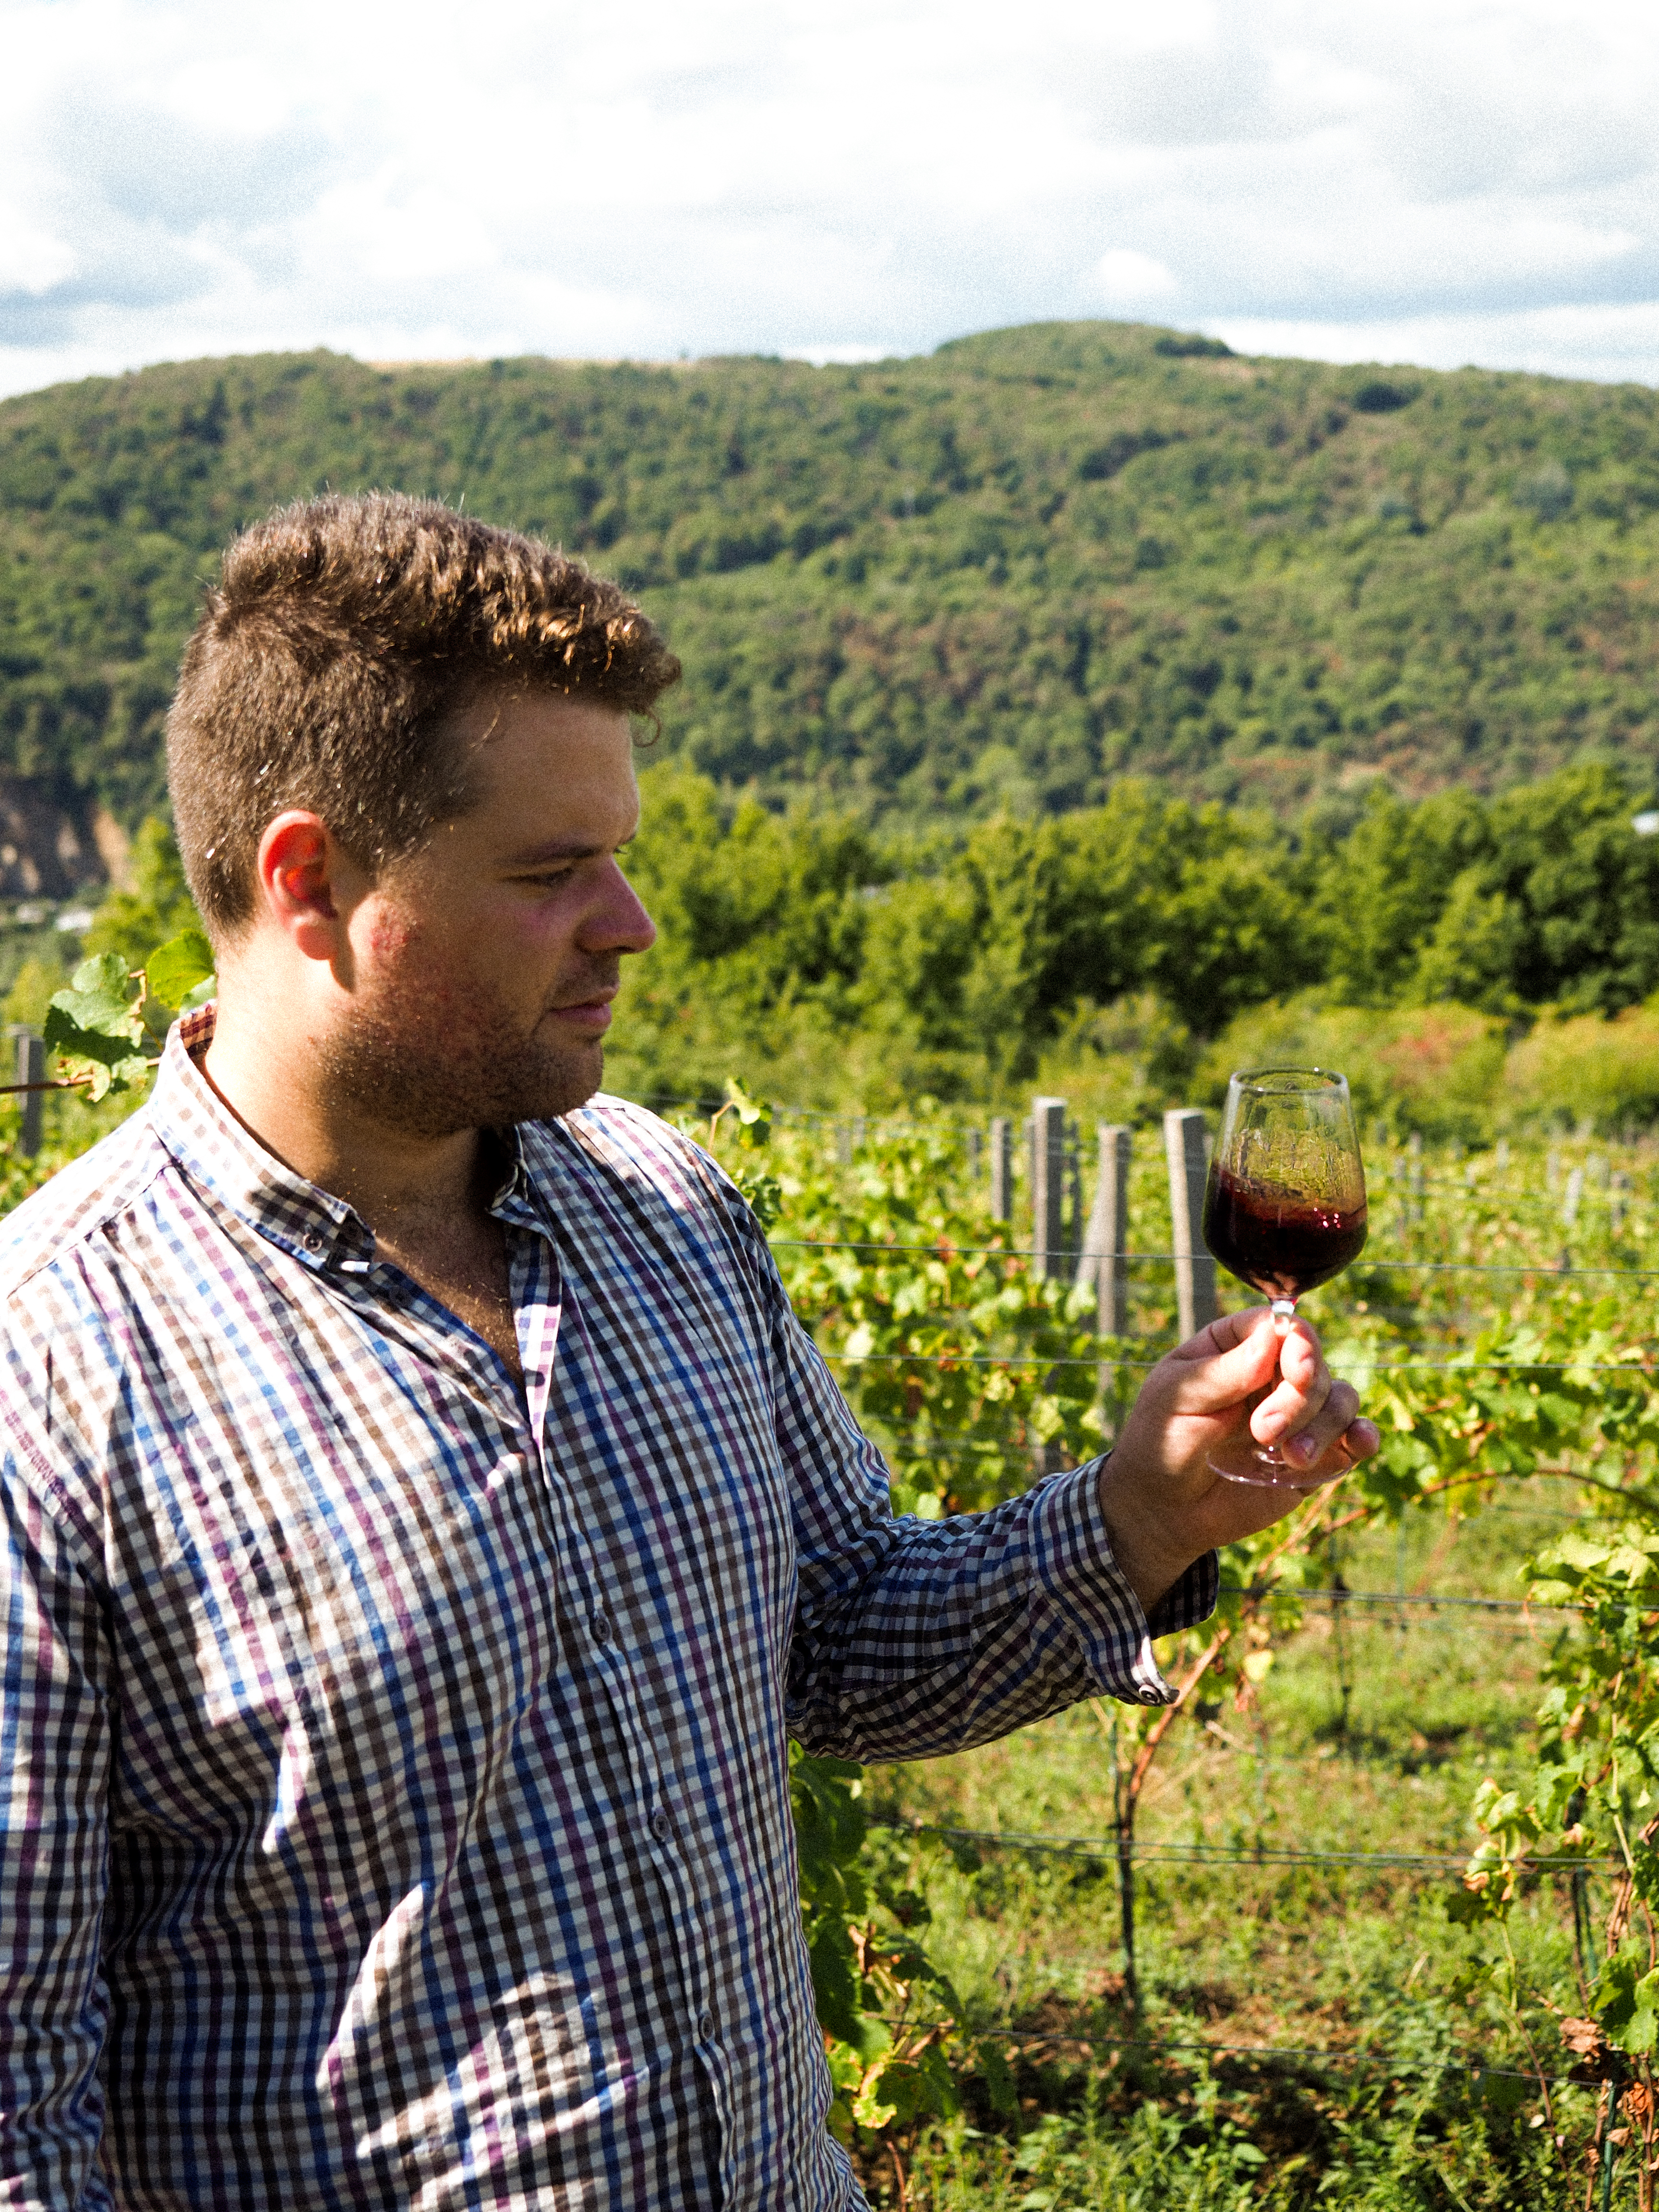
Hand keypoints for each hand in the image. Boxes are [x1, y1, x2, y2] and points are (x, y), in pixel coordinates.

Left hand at [1097, 1307, 1379, 1614]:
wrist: (1164, 1508)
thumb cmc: (1162, 1441)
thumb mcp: (1180, 1400)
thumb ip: (1227, 1370)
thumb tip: (1276, 1331)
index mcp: (1235, 1346)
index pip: (1280, 1327)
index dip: (1298, 1343)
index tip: (1297, 1370)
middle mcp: (1272, 1374)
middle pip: (1315, 1366)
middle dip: (1298, 1399)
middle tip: (1263, 1431)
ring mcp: (1297, 1415)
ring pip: (1340, 1400)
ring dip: (1323, 1427)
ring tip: (1289, 1458)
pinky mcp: (1315, 1455)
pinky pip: (1353, 1437)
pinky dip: (1363, 1436)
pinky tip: (1359, 1442)